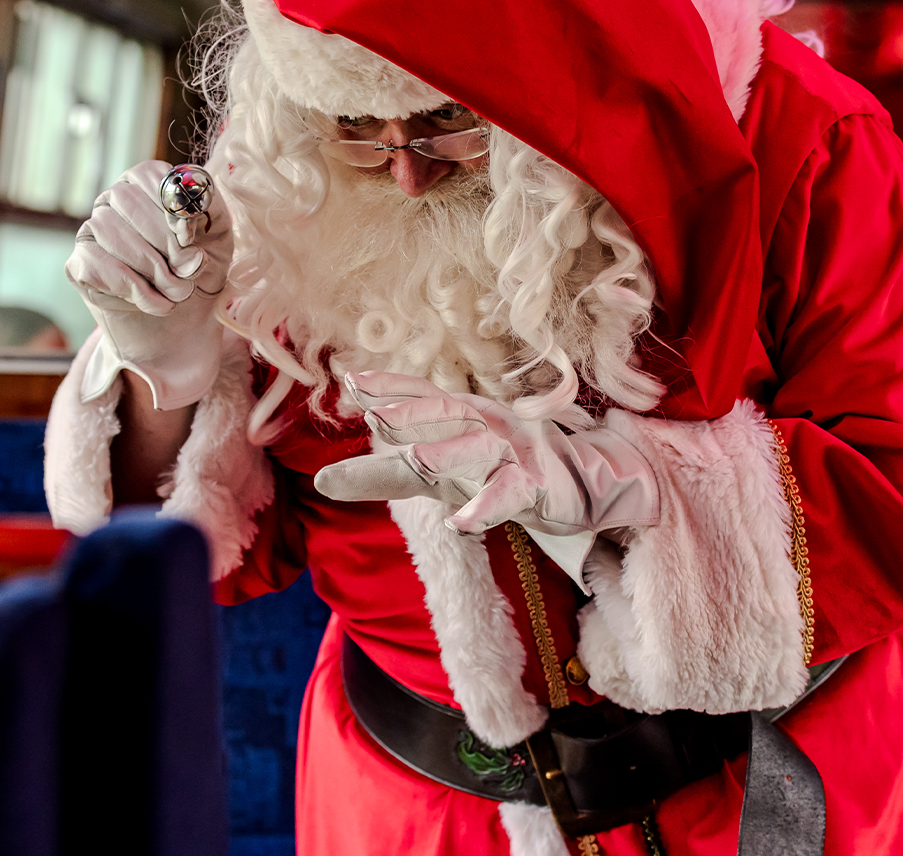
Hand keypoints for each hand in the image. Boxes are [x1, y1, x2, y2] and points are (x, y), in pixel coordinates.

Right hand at [66, 160, 232, 410]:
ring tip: (177, 292)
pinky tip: (154, 302)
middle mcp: (116, 200)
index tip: (192, 239)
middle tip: (189, 274)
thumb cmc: (204, 269)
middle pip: (126, 202)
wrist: (186, 322)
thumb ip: (208, 210)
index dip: (172, 208)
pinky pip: (95, 263)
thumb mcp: (219, 236)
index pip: (149, 176)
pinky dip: (133, 288)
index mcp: (150, 184)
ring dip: (153, 270)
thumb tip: (186, 208)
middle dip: (166, 245)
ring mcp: (92, 230)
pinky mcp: (79, 263)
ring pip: (109, 232)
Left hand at [313, 372, 659, 588]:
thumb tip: (320, 480)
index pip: (423, 395)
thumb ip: (382, 476)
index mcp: (462, 416)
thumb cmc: (498, 472)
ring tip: (414, 461)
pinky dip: (486, 507)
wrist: (582, 481)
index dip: (390, 387)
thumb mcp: (435, 475)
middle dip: (412, 415)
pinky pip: (509, 495)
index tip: (350, 379)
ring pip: (478, 449)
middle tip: (373, 417)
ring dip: (447, 454)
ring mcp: (513, 452)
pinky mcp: (536, 486)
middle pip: (447, 415)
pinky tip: (461, 523)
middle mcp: (486, 424)